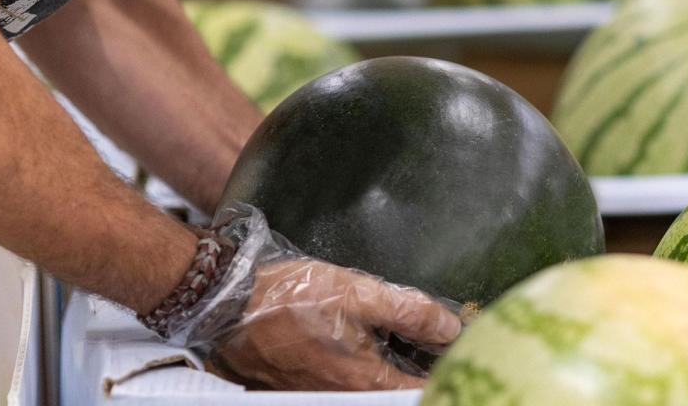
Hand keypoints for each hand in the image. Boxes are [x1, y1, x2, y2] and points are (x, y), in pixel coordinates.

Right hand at [213, 258, 461, 390]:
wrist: (227, 302)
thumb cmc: (290, 296)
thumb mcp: (358, 292)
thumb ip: (409, 311)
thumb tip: (449, 327)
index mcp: (363, 380)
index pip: (420, 390)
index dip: (444, 372)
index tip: (460, 353)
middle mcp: (342, 395)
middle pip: (394, 392)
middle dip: (418, 370)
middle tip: (435, 345)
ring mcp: (318, 394)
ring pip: (369, 389)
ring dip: (390, 369)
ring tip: (405, 342)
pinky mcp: (300, 387)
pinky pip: (342, 383)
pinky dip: (360, 368)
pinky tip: (364, 342)